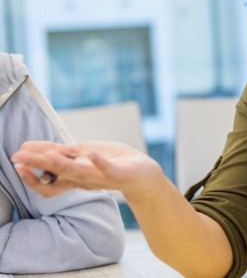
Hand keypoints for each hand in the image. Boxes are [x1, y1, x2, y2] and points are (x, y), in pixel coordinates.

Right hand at [12, 141, 162, 198]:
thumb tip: (29, 149)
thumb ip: (59, 154)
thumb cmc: (110, 163)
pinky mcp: (118, 172)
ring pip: (77, 172)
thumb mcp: (80, 157)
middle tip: (19, 158)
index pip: (47, 183)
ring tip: (47, 155)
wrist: (142, 175)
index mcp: (73, 176)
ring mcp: (100, 176)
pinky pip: (107, 168)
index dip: (31, 177)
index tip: (18, 164)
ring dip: (61, 164)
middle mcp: (83, 178)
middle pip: (56, 175)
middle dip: (37, 166)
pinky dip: (98, 161)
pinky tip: (91, 152)